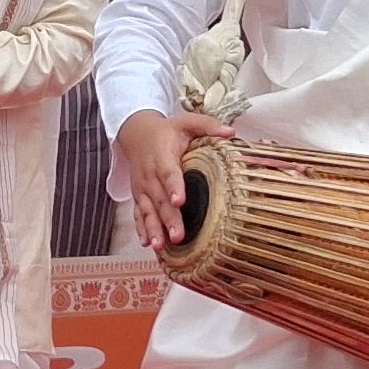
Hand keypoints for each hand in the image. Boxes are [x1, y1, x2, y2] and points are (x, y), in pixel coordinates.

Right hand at [117, 109, 230, 254]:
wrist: (137, 135)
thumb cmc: (167, 131)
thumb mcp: (186, 122)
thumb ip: (207, 125)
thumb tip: (231, 133)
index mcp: (163, 155)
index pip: (168, 172)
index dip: (174, 187)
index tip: (180, 201)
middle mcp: (150, 174)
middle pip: (159, 199)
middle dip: (168, 218)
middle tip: (178, 235)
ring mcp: (143, 188)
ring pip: (147, 210)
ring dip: (153, 228)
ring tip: (160, 245)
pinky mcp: (139, 196)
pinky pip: (138, 214)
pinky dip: (141, 229)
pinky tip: (147, 243)